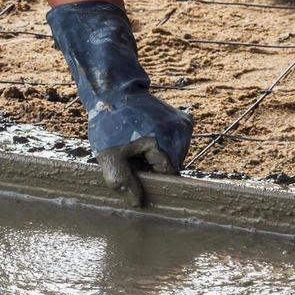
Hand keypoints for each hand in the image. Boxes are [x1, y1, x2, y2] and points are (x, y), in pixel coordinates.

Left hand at [46, 0, 192, 205]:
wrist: (115, 90)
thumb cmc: (109, 124)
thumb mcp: (108, 156)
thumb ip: (123, 182)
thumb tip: (139, 204)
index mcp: (164, 142)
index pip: (168, 177)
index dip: (152, 180)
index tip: (137, 174)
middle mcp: (181, 132)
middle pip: (173, 167)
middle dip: (154, 168)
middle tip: (133, 156)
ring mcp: (185, 124)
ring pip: (176, 157)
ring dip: (159, 157)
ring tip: (139, 143)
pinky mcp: (186, 119)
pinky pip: (178, 144)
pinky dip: (165, 146)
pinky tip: (148, 136)